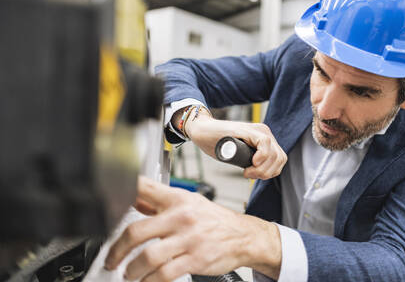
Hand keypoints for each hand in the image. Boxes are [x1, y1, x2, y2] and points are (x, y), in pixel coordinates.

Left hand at [104, 177, 280, 281]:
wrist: (242, 236)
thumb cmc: (214, 219)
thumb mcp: (188, 203)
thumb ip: (159, 202)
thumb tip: (134, 199)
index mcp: (178, 199)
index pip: (145, 188)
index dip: (122, 190)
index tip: (106, 199)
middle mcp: (182, 216)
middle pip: (137, 231)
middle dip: (117, 249)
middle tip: (111, 258)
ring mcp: (189, 239)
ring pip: (148, 257)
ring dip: (132, 270)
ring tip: (129, 273)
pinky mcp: (195, 259)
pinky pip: (164, 274)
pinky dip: (150, 280)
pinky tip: (147, 280)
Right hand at [178, 109, 286, 179]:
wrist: (202, 131)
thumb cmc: (218, 144)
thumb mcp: (240, 155)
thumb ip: (250, 160)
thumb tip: (261, 173)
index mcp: (265, 139)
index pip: (280, 160)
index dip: (270, 172)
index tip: (254, 176)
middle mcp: (265, 133)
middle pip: (279, 158)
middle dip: (266, 173)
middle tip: (249, 174)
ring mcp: (258, 130)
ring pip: (275, 154)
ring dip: (262, 169)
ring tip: (247, 171)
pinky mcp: (248, 129)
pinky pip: (265, 143)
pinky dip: (261, 157)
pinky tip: (252, 163)